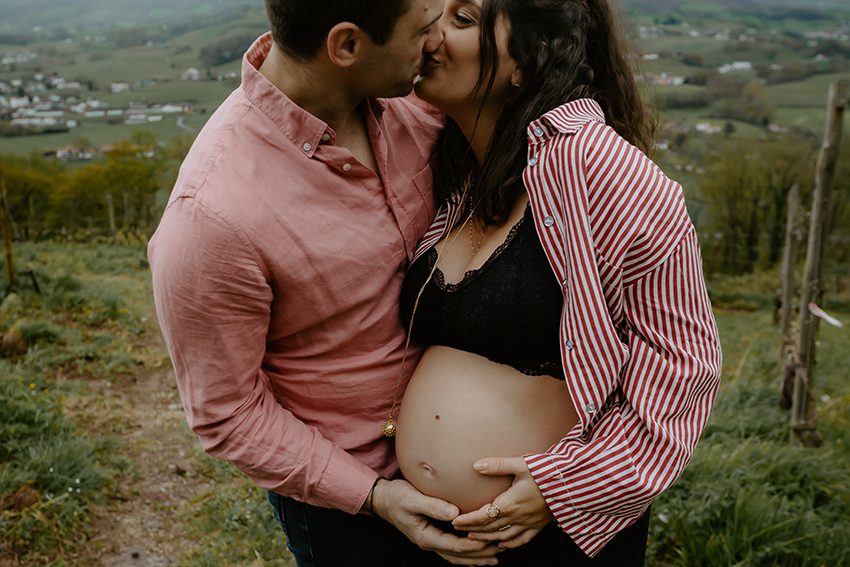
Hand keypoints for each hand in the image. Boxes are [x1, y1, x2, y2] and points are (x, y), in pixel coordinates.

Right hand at [371, 478, 501, 564]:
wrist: (382, 499)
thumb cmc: (396, 496)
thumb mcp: (413, 498)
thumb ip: (433, 505)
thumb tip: (454, 513)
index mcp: (426, 536)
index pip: (455, 546)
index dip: (474, 545)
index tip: (491, 541)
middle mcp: (429, 542)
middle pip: (458, 555)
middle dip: (479, 555)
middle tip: (500, 551)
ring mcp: (430, 540)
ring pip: (456, 555)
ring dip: (475, 557)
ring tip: (494, 557)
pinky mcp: (431, 534)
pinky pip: (451, 548)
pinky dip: (465, 552)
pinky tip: (476, 552)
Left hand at [451, 457, 553, 549]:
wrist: (572, 484)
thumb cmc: (546, 472)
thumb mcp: (520, 464)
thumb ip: (497, 465)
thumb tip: (476, 465)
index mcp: (510, 503)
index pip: (483, 515)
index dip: (468, 520)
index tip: (455, 521)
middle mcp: (518, 517)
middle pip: (490, 528)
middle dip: (473, 529)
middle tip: (458, 529)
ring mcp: (529, 523)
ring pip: (504, 536)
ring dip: (487, 538)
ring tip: (474, 537)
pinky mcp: (539, 525)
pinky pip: (522, 540)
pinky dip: (510, 544)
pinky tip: (503, 545)